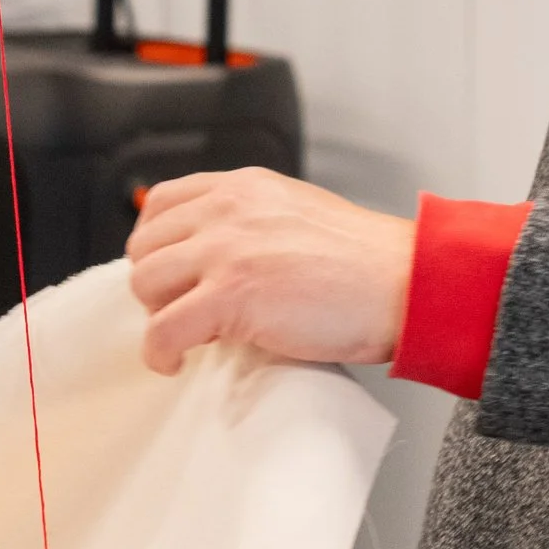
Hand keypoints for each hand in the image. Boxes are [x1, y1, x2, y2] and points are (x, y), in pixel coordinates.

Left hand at [125, 169, 414, 378]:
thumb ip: (252, 221)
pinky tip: (178, 362)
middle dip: (157, 283)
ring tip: (189, 335)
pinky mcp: (229, 295)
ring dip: (159, 316)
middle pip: (145, 245)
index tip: (171, 272)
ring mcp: (225, 250)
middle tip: (185, 309)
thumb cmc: (365, 261)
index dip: (157, 244)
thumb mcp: (297, 213)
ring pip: (145, 284)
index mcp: (242, 186)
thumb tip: (216, 257)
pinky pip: (162, 330)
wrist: (404, 282)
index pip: (161, 202)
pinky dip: (161, 354)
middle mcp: (226, 209)